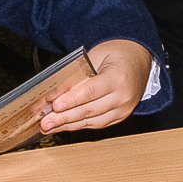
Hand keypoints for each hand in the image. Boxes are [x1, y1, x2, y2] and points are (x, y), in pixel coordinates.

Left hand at [38, 39, 153, 133]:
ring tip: (49, 126)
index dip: (72, 100)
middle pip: (90, 110)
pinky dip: (79, 125)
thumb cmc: (116, 55)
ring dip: (68, 125)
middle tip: (45, 122)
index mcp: (117, 78)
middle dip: (64, 117)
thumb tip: (57, 92)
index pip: (91, 91)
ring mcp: (123, 109)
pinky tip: (64, 125)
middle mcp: (123, 97)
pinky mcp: (120, 117)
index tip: (55, 106)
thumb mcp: (96, 56)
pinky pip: (97, 124)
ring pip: (92, 121)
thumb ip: (79, 74)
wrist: (138, 61)